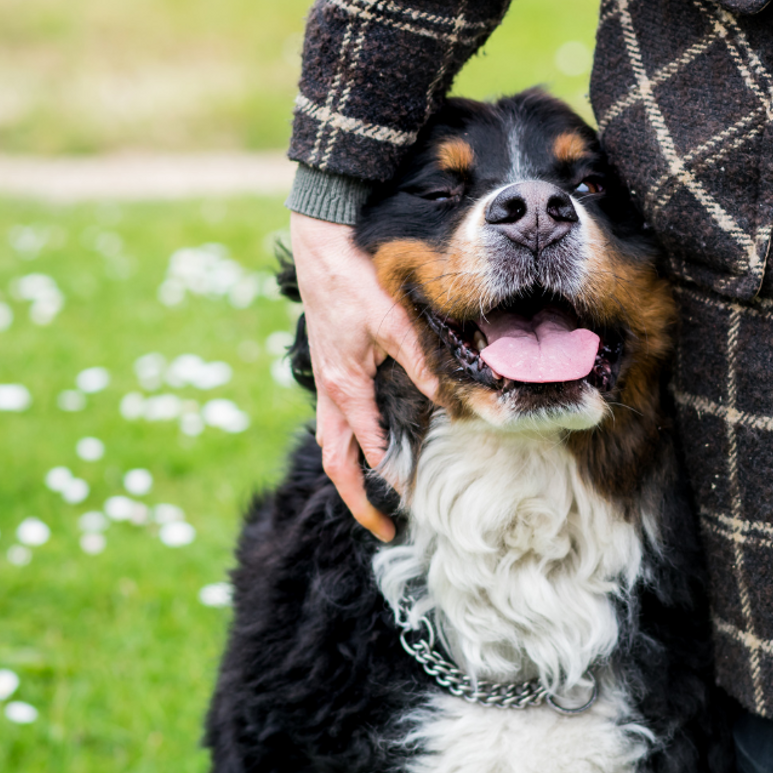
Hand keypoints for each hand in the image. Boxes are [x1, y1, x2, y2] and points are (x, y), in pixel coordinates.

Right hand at [289, 212, 440, 541]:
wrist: (320, 244)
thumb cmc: (353, 280)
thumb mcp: (393, 321)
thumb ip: (421, 361)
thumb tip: (453, 396)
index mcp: (344, 387)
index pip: (366, 451)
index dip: (389, 481)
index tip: (412, 505)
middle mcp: (330, 392)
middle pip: (337, 462)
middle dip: (357, 500)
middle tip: (385, 529)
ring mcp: (326, 381)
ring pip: (331, 442)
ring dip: (349, 473)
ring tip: (371, 498)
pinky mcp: (329, 367)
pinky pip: (333, 419)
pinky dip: (349, 442)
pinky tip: (370, 442)